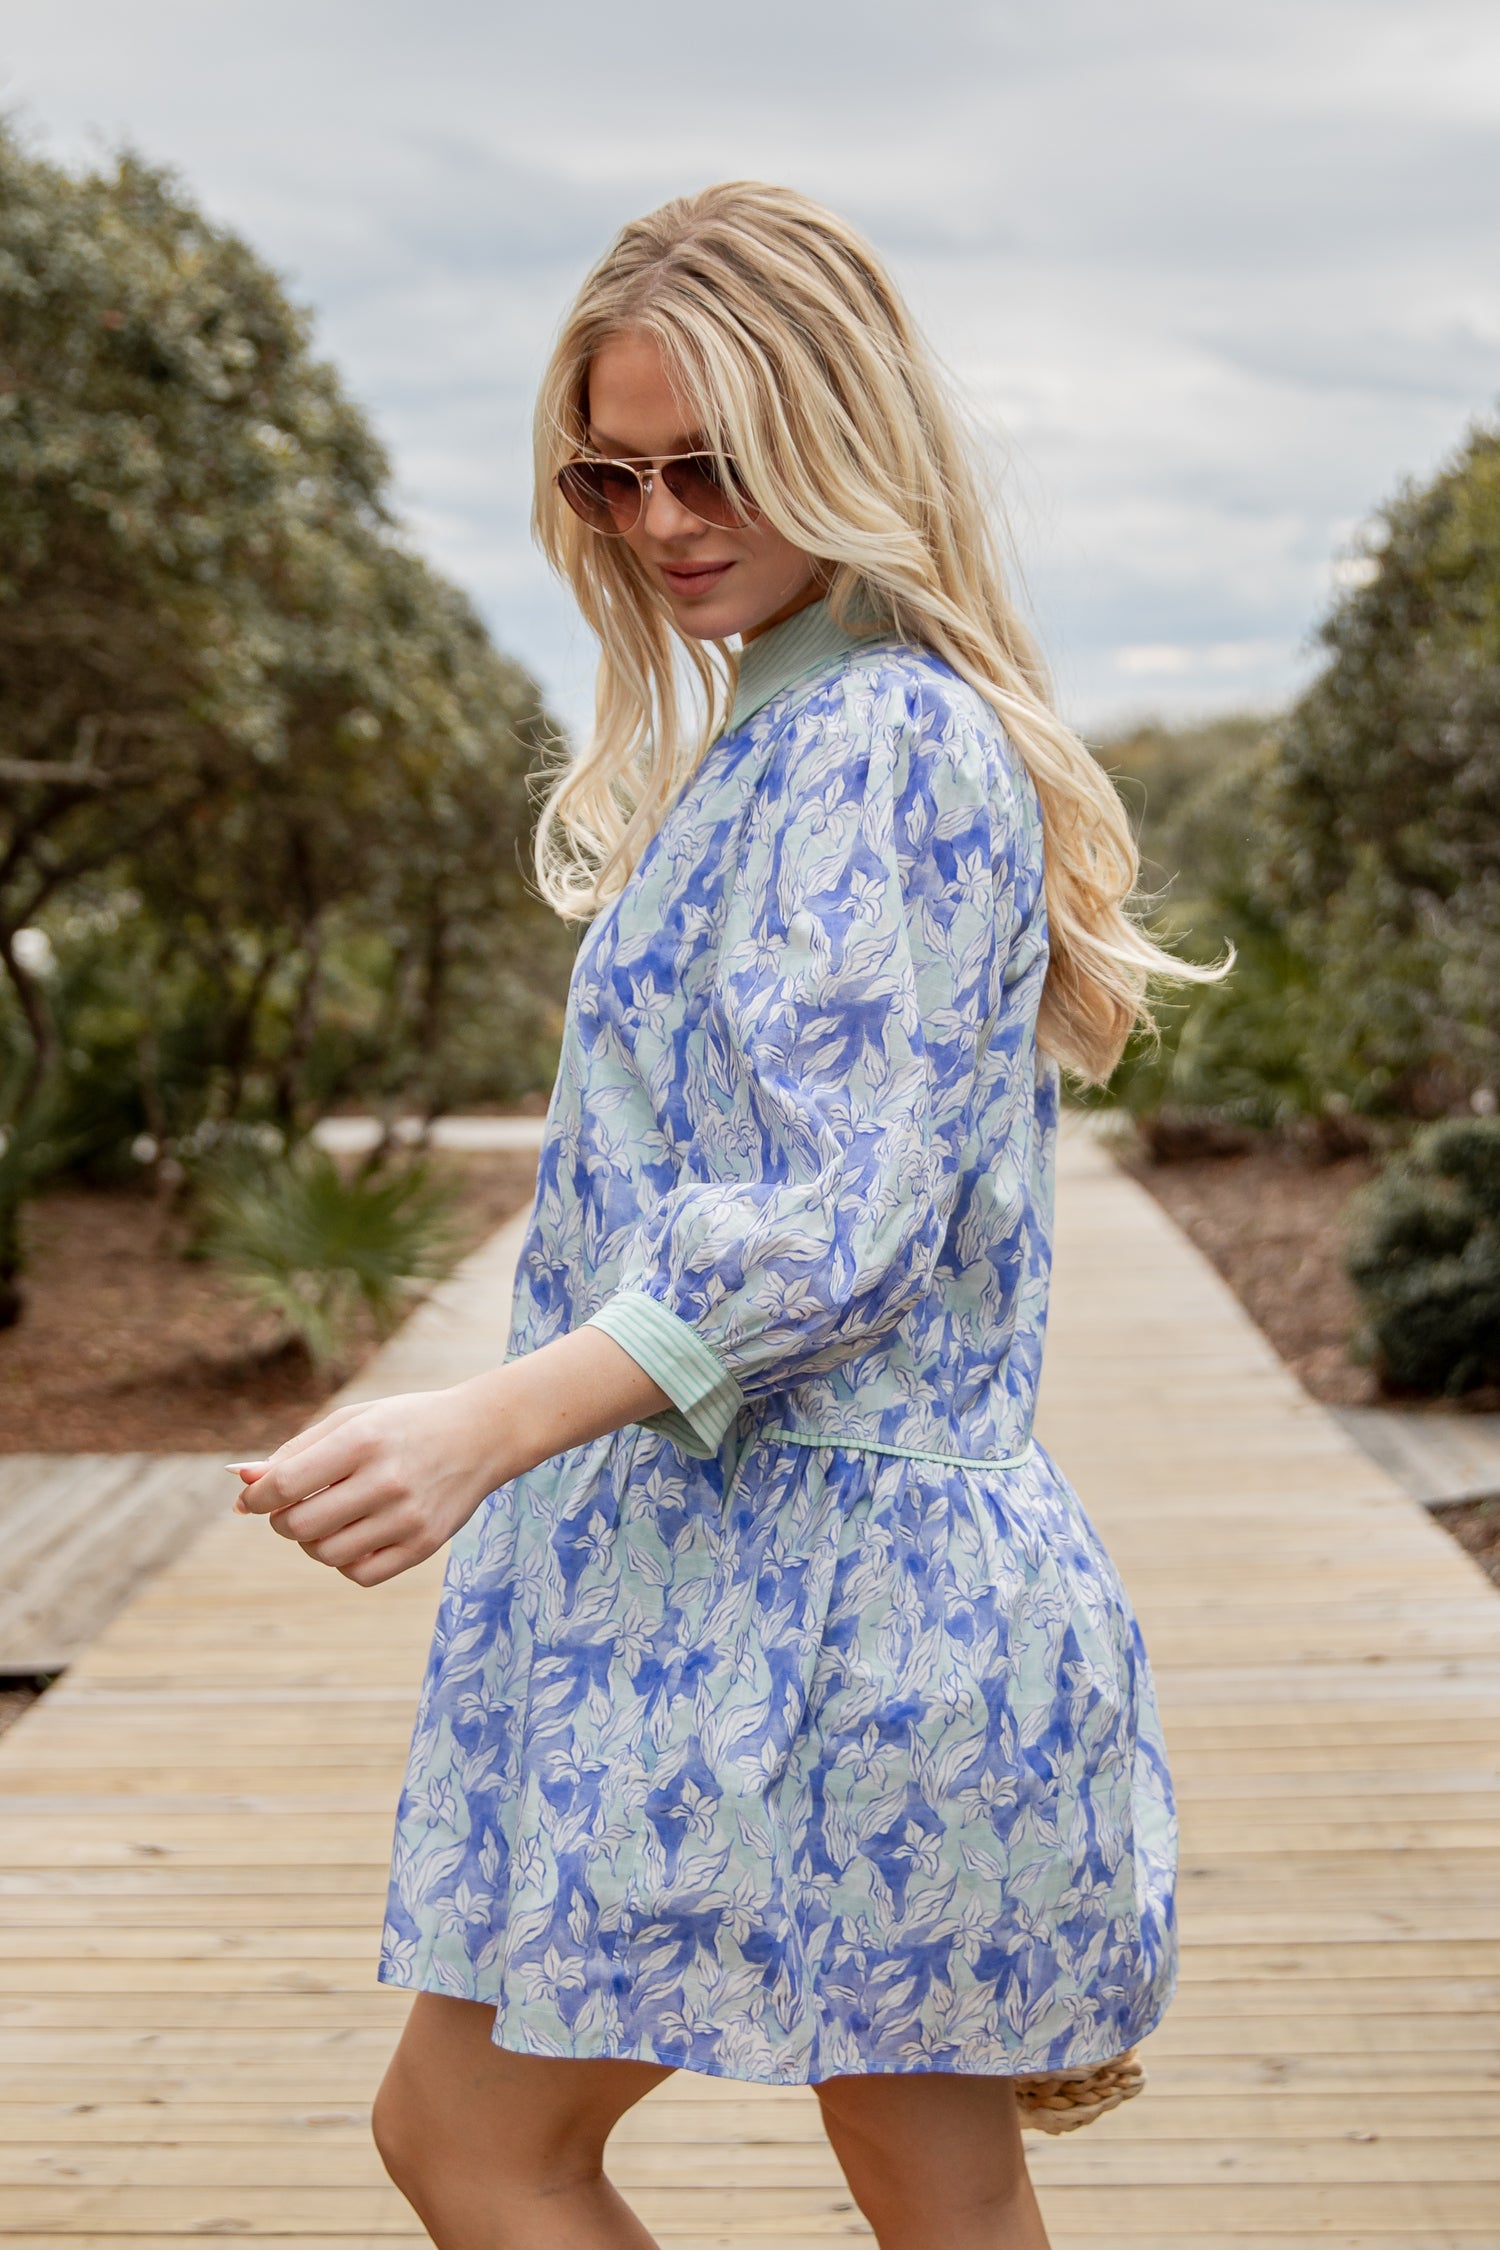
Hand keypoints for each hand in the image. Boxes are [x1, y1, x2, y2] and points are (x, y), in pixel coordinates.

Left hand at [232, 1383, 506, 1586]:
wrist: (480, 1435)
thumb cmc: (403, 1425)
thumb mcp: (351, 1421)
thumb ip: (294, 1451)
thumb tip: (240, 1481)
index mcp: (364, 1440)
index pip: (285, 1484)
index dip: (256, 1497)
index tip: (253, 1499)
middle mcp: (387, 1480)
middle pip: (299, 1525)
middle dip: (280, 1521)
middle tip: (289, 1509)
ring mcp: (408, 1517)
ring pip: (326, 1554)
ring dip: (310, 1542)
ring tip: (323, 1521)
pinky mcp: (425, 1545)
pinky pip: (361, 1573)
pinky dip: (343, 1562)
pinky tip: (352, 1537)